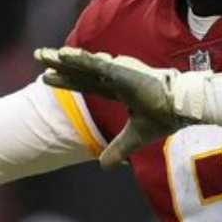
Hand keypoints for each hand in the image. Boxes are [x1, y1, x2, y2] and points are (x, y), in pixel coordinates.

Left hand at [35, 47, 195, 168]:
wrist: (183, 110)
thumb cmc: (165, 116)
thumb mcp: (136, 137)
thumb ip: (118, 148)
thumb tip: (103, 166)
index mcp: (119, 88)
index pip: (86, 83)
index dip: (67, 81)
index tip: (46, 78)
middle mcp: (116, 76)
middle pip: (80, 70)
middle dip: (58, 64)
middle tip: (38, 55)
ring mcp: (119, 72)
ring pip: (85, 64)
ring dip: (62, 59)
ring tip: (43, 54)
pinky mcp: (123, 71)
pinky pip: (97, 65)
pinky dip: (80, 59)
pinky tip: (63, 55)